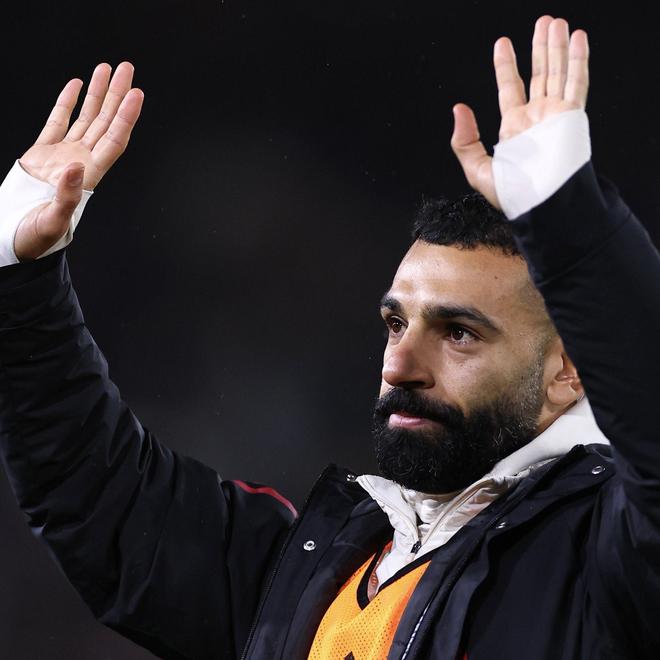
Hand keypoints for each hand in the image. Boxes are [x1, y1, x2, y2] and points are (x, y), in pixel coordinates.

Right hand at [14, 62, 143, 259]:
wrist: (14, 237)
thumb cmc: (36, 237)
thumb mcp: (53, 221)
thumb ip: (67, 196)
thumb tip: (76, 167)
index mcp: (89, 176)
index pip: (114, 140)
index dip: (126, 117)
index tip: (136, 94)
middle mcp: (81, 162)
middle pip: (105, 122)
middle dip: (116, 95)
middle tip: (128, 69)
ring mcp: (62, 156)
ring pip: (85, 118)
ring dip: (97, 94)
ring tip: (107, 70)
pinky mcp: (42, 153)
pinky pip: (58, 121)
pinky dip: (67, 103)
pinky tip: (77, 85)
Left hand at [450, 16, 588, 208]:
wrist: (539, 205)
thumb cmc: (510, 195)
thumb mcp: (477, 170)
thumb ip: (464, 141)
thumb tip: (458, 108)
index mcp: (514, 128)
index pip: (509, 88)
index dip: (506, 65)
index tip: (502, 43)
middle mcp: (536, 118)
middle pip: (539, 74)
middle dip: (539, 48)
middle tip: (542, 22)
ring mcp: (556, 116)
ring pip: (558, 73)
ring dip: (557, 47)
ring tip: (555, 23)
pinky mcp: (572, 117)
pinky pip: (576, 83)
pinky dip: (578, 61)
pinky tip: (577, 39)